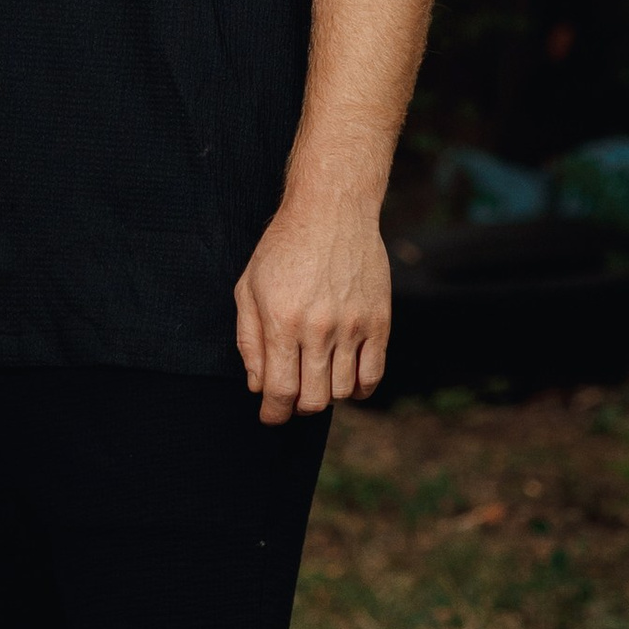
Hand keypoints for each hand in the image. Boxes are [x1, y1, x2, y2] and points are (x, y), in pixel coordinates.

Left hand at [233, 188, 391, 423]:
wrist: (332, 211)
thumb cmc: (283, 248)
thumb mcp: (249, 288)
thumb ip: (250, 341)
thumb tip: (258, 386)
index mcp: (282, 321)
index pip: (280, 391)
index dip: (273, 413)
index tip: (271, 417)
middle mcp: (319, 328)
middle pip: (314, 399)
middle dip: (298, 406)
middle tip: (292, 396)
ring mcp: (354, 326)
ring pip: (344, 391)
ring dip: (328, 394)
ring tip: (317, 378)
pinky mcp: (380, 321)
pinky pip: (374, 375)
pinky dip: (360, 389)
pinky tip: (347, 381)